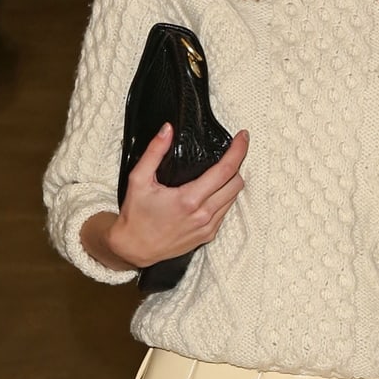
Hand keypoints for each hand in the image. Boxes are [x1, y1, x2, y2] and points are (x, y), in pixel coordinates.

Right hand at [108, 124, 247, 268]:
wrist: (134, 249)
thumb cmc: (136, 216)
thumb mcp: (138, 180)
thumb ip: (154, 152)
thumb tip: (168, 130)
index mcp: (189, 199)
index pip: (225, 170)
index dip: (238, 151)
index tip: (243, 137)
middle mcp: (203, 215)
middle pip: (236, 184)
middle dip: (236, 165)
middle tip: (230, 153)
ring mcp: (207, 227)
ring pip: (233, 198)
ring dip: (231, 182)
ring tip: (222, 170)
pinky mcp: (207, 236)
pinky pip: (225, 212)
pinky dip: (223, 198)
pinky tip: (212, 192)